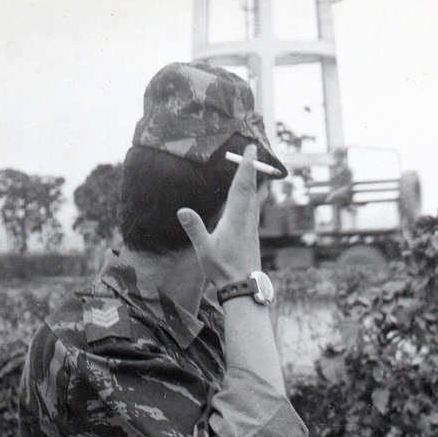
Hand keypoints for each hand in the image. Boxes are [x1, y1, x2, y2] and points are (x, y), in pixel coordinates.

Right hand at [177, 144, 261, 283]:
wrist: (243, 286)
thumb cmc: (222, 269)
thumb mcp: (204, 248)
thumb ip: (195, 228)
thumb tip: (182, 210)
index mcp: (236, 218)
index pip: (241, 186)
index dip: (246, 167)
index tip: (251, 150)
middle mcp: (247, 218)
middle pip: (251, 188)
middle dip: (252, 168)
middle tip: (253, 151)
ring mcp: (252, 226)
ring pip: (256, 198)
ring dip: (255, 181)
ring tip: (255, 169)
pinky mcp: (252, 233)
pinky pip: (254, 207)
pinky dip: (253, 195)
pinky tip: (252, 198)